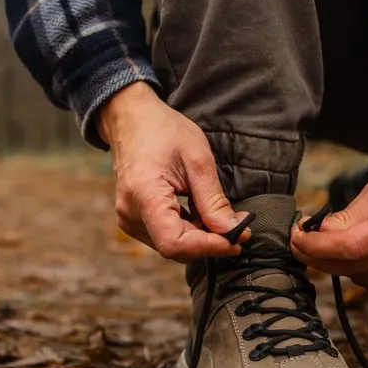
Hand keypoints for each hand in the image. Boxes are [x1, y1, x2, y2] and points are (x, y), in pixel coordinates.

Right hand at [97, 82, 249, 262]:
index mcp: (144, 195)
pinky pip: (163, 235)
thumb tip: (232, 232)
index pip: (175, 243)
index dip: (208, 246)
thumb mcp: (198, 160)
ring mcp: (129, 218)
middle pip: (174, 247)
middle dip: (209, 241)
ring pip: (171, 245)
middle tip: (238, 226)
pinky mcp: (133, 218)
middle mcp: (130, 213)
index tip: (236, 239)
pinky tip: (200, 213)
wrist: (131, 119)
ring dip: (200, 236)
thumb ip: (213, 200)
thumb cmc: (163, 131)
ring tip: (219, 215)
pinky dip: (188, 230)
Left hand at [290, 166, 367, 293]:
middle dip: (313, 254)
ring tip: (333, 237)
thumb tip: (319, 232)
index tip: (295, 236)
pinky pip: (367, 281)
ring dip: (334, 260)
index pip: (349, 247)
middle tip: (298, 238)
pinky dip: (354, 267)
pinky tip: (360, 249)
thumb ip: (350, 213)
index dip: (315, 245)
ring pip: (352, 275)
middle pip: (345, 266)